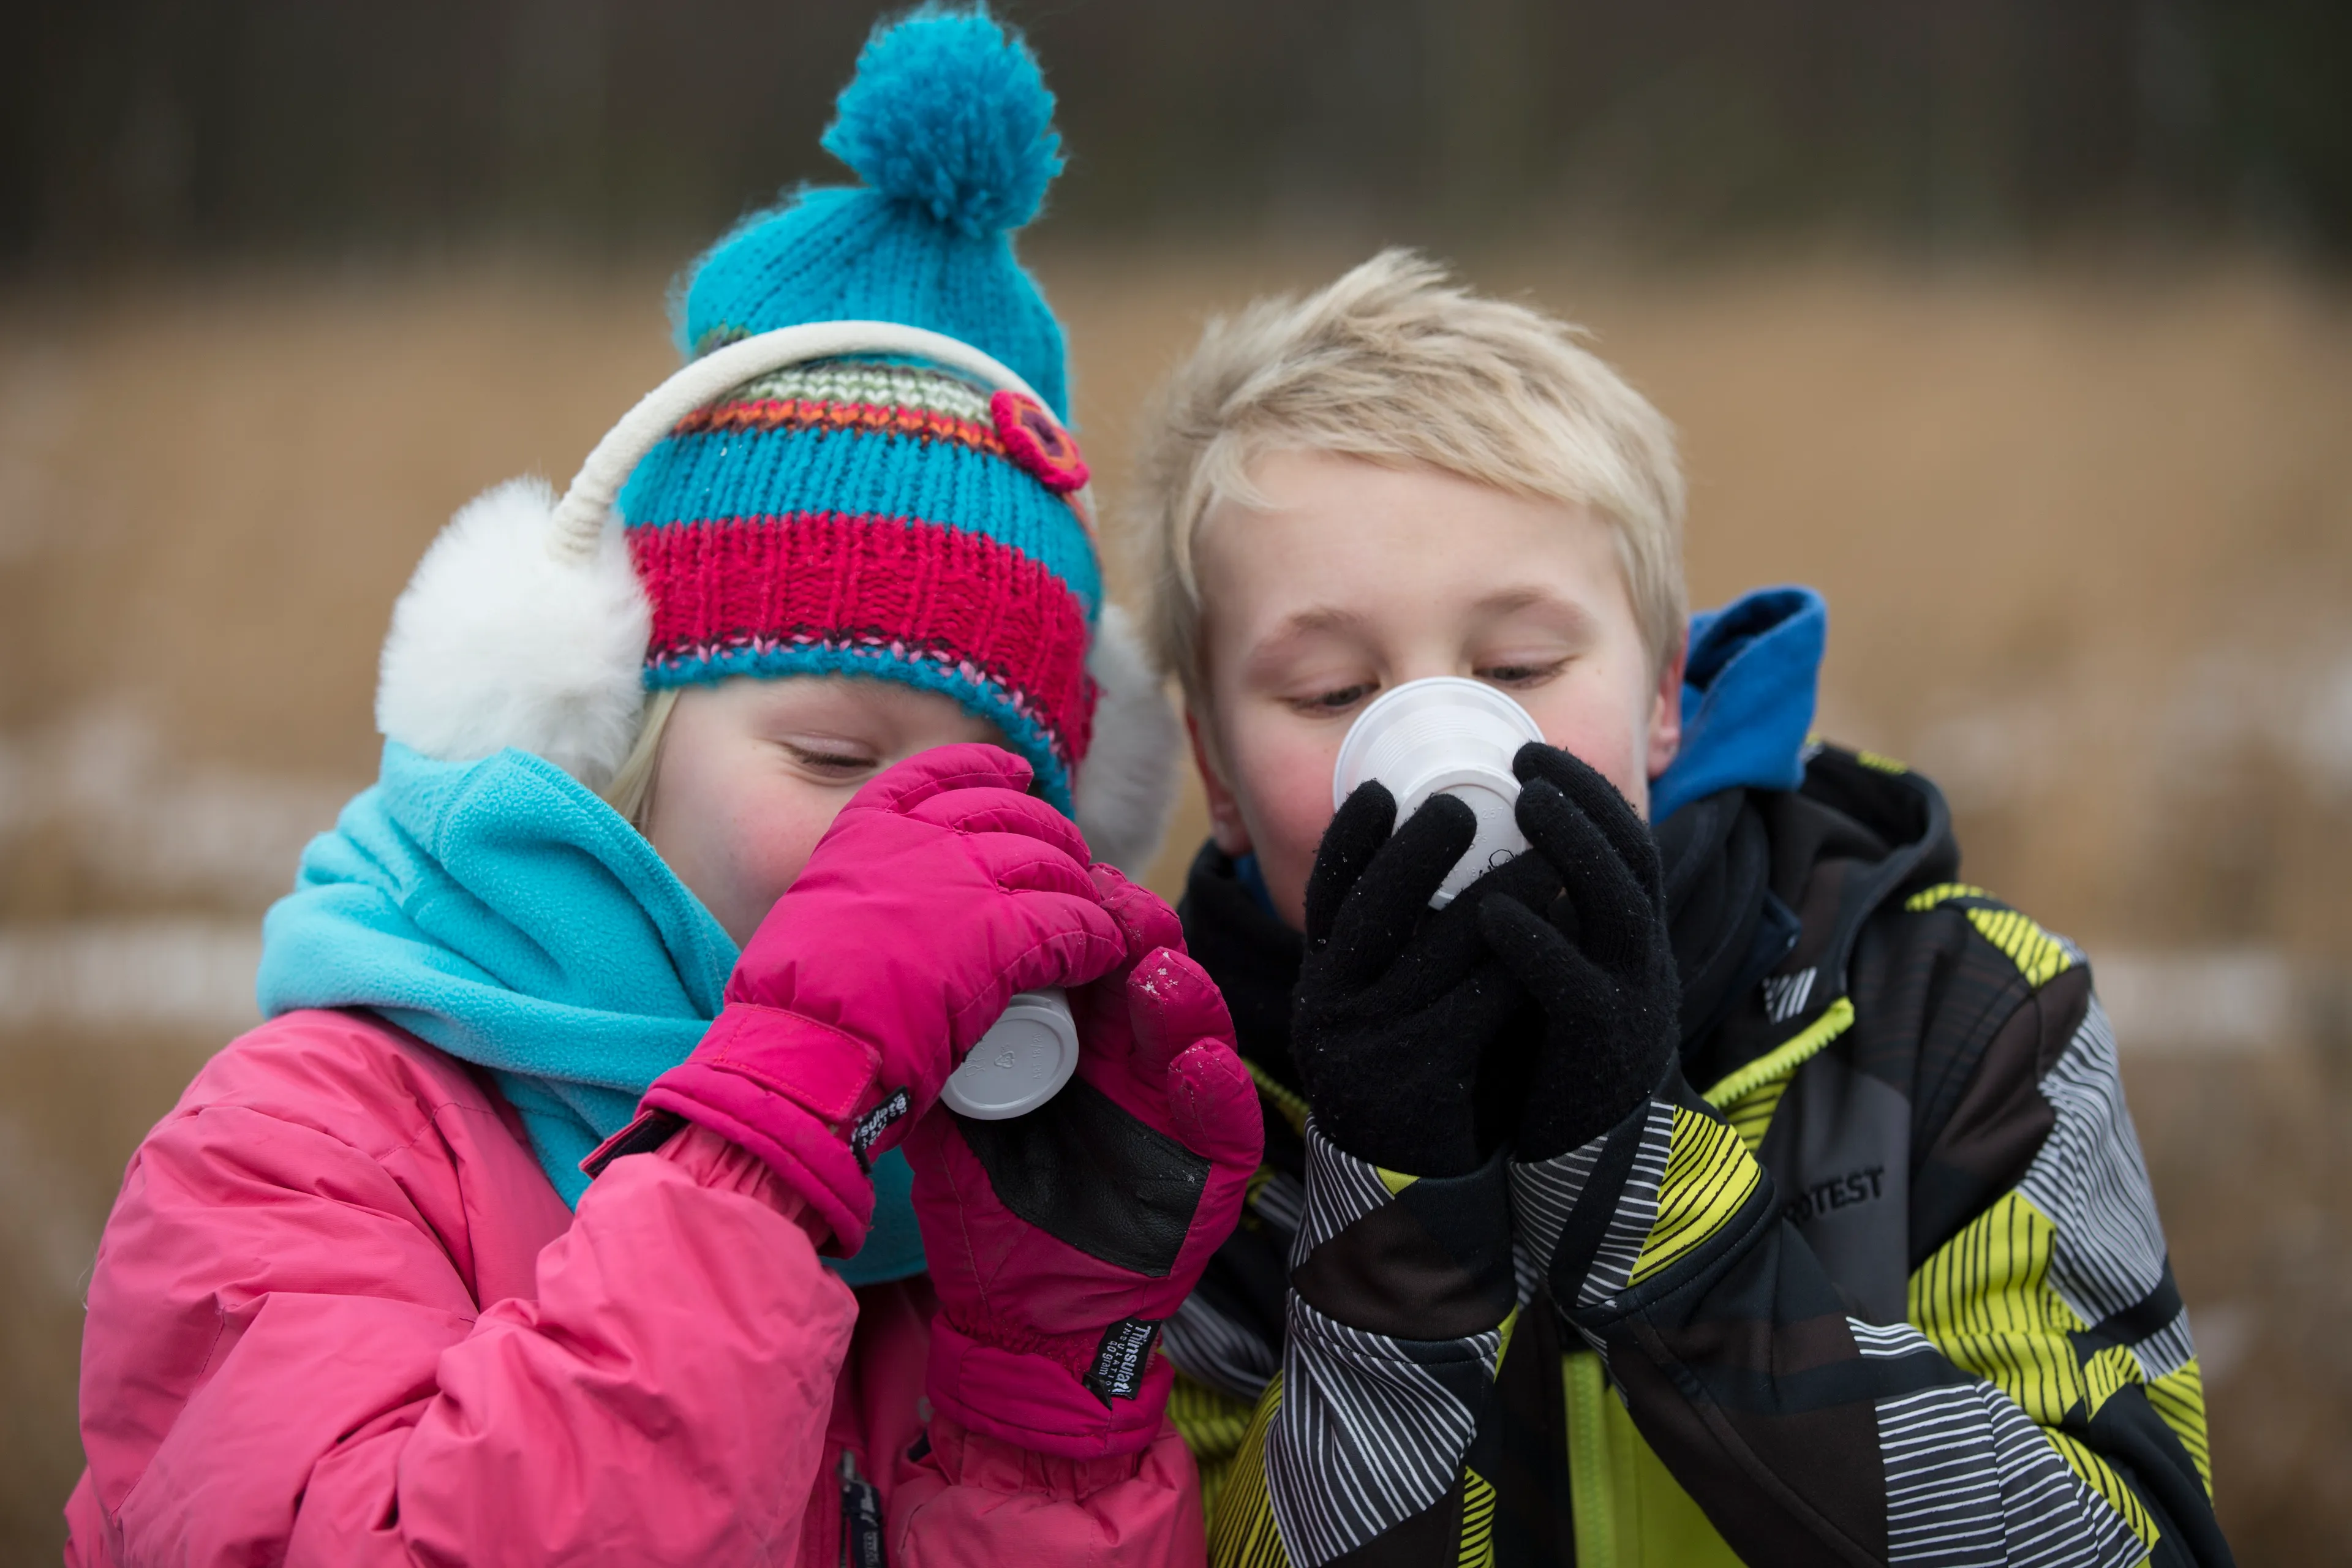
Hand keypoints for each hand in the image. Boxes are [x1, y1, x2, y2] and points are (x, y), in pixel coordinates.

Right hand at [590, 744, 1126, 1253]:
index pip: (938, 772)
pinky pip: (1071, 922)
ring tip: (1092, 915)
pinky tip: (1102, 951)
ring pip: (1051, 864)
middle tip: (1070, 865)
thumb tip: (884, 910)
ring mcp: (962, 880)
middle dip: (1051, 835)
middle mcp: (919, 841)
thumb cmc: (796, 1007)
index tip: (1016, 774)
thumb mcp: (817, 916)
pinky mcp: (1001, 933)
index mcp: (866, 830)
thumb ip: (859, 895)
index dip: (986, 769)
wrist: (802, 1047)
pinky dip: (1094, 936)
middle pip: (1012, 814)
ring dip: (1081, 890)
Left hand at [905, 866, 1262, 1457]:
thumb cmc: (991, 1207)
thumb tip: (894, 975)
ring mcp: (1179, 1108)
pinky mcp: (1213, 1167)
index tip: (1063, 878)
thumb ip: (945, 1050)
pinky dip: (1217, 1089)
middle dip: (1139, 933)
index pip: (1096, 956)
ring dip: (1184, 997)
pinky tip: (1196, 1066)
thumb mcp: (956, 1115)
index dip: (1087, 915)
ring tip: (1155, 972)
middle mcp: (1138, 1059)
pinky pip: (1229, 1121)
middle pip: (1156, 974)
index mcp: (1082, 1036)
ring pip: (1202, 1032)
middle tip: (1111, 905)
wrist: (1020, 1316)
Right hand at [1290, 781, 1558, 1176]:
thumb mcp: (1379, 1010)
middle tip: (1463, 804)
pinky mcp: (1420, 1075)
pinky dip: (1521, 962)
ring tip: (1543, 858)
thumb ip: (1398, 951)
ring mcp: (1371, 1042)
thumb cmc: (1407, 1077)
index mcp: (1322, 982)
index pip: (1322, 895)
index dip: (1347, 838)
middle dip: (1417, 848)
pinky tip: (1557, 933)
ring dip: (1496, 896)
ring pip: (1438, 949)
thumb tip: (1435, 860)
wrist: (1403, 1189)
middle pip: (1372, 906)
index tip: (1377, 788)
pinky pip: (1478, 1003)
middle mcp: (1334, 1005)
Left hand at [1476, 743, 1677, 1163]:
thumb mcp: (1558, 978)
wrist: (1591, 1168)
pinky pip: (1577, 988)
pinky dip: (1537, 944)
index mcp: (1630, 939)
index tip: (1535, 751)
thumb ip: (1543, 923)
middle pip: (1633, 859)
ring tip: (1526, 803)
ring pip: (1619, 908)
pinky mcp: (1603, 1053)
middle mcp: (1642, 961)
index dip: (1588, 792)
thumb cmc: (1555, 1060)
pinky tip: (1493, 912)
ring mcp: (1631, 1004)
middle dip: (1586, 801)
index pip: (1626, 844)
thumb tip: (1487, 858)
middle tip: (1528, 759)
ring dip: (1574, 849)